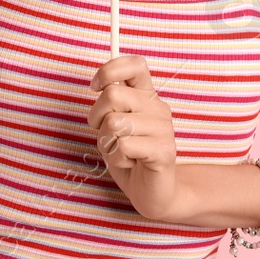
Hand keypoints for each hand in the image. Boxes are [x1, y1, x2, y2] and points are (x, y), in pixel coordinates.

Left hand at [87, 54, 181, 221]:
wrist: (153, 194)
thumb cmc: (129, 157)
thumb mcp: (114, 125)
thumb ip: (110, 104)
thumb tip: (99, 84)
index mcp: (147, 96)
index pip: (135, 64)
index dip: (109, 70)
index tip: (95, 87)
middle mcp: (158, 108)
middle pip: (112, 95)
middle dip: (97, 118)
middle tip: (107, 135)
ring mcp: (164, 129)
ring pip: (114, 123)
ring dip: (107, 143)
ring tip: (120, 152)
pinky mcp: (164, 151)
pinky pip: (123, 146)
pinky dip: (117, 159)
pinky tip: (130, 163)